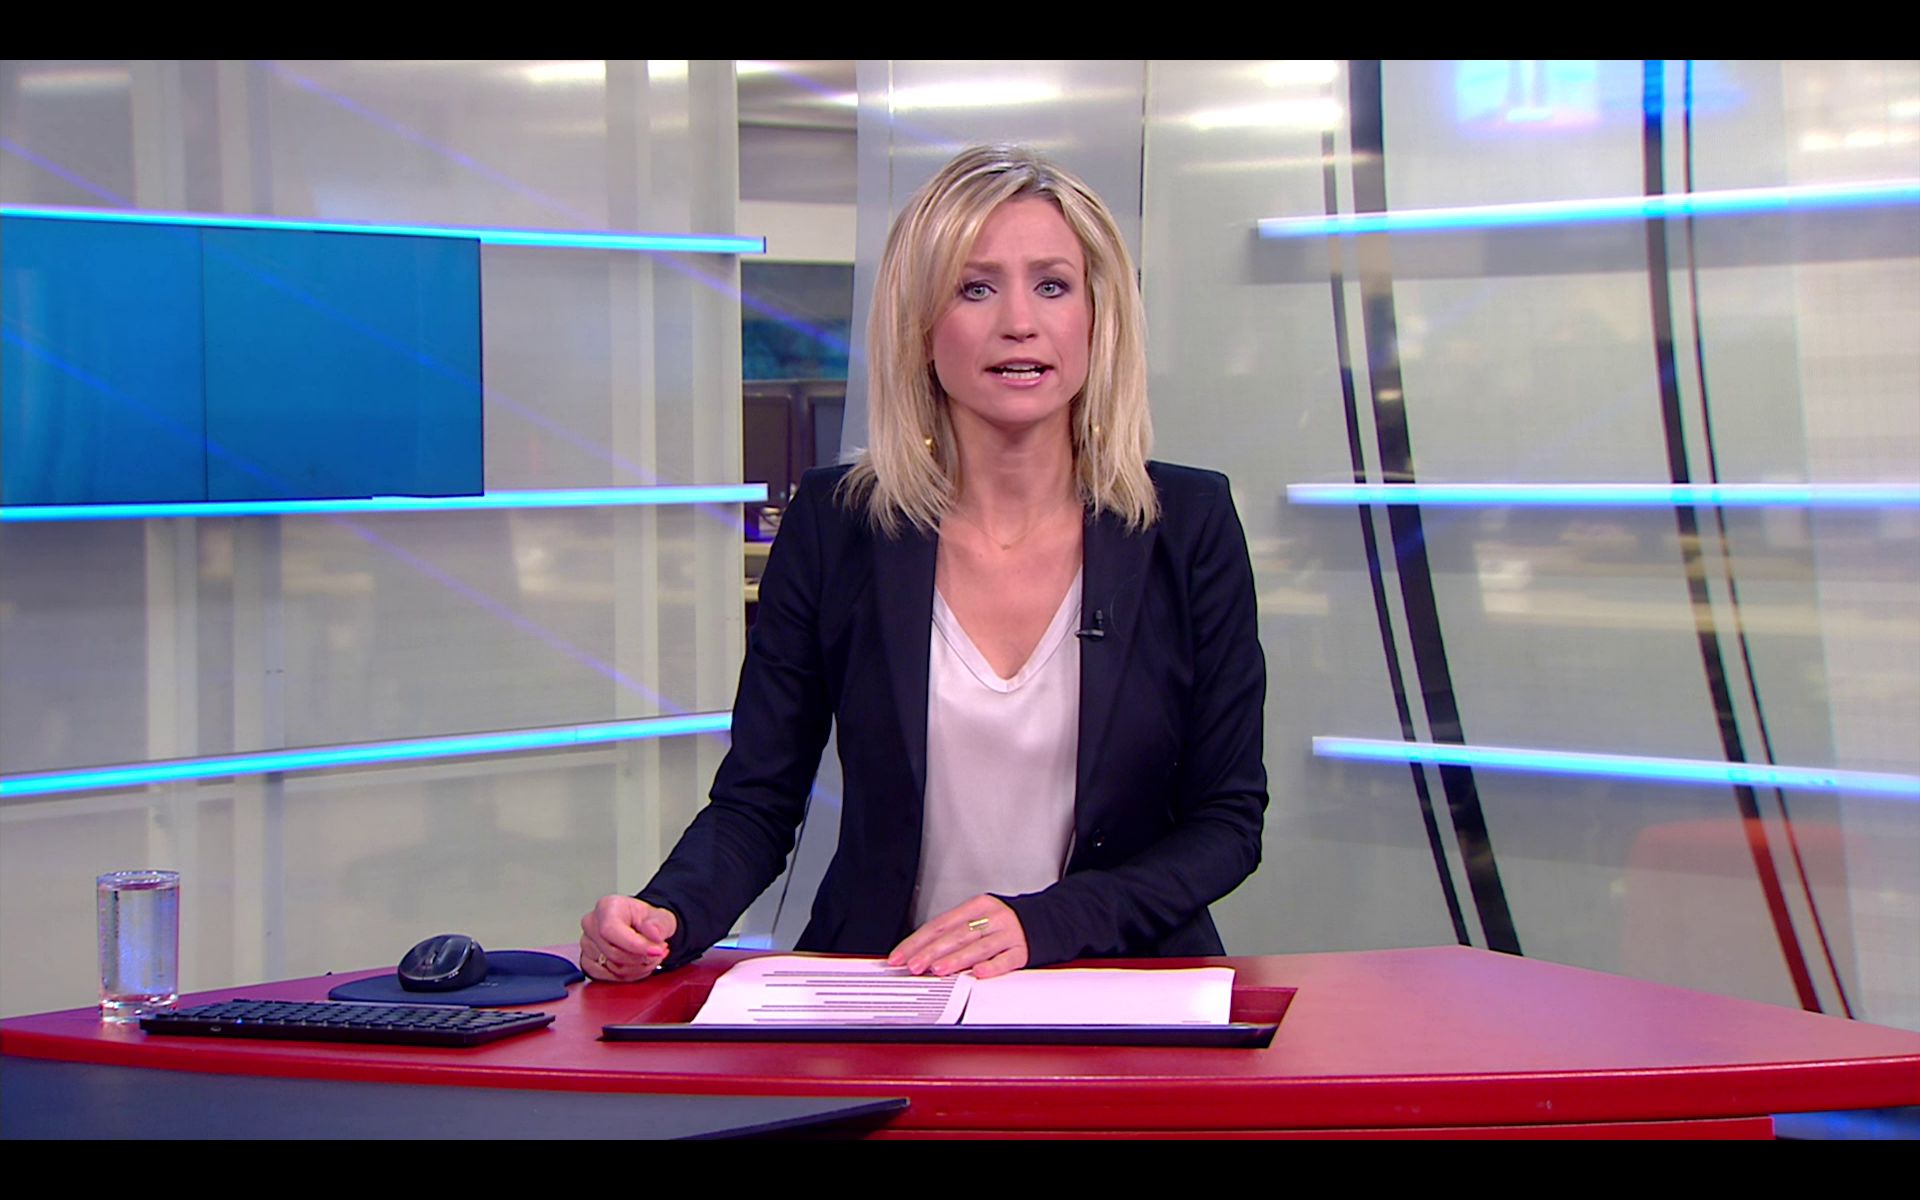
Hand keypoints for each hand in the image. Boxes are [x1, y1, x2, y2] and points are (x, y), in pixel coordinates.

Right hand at [579, 895, 676, 981]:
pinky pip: (608, 977)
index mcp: (607, 907)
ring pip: (613, 968)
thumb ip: (660, 924)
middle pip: (614, 953)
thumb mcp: (661, 917)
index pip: (612, 930)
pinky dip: (628, 976)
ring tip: (651, 957)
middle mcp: (592, 924)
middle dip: (642, 958)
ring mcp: (587, 944)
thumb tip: (654, 933)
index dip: (635, 945)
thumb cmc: (646, 920)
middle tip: (659, 952)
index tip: (656, 951)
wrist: (641, 927)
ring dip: (638, 968)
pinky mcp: (587, 961)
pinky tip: (638, 965)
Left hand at [887, 896, 1027, 979]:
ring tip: (938, 969)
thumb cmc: (1005, 923)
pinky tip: (978, 973)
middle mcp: (992, 917)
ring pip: (979, 946)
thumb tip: (918, 953)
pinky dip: (992, 967)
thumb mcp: (979, 919)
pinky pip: (1006, 958)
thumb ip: (953, 933)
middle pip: (957, 934)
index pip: (940, 924)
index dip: (918, 941)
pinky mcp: (1023, 950)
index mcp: (976, 906)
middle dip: (932, 951)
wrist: (1049, 919)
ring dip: (957, 959)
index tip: (900, 956)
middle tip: (914, 965)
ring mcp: (1009, 933)